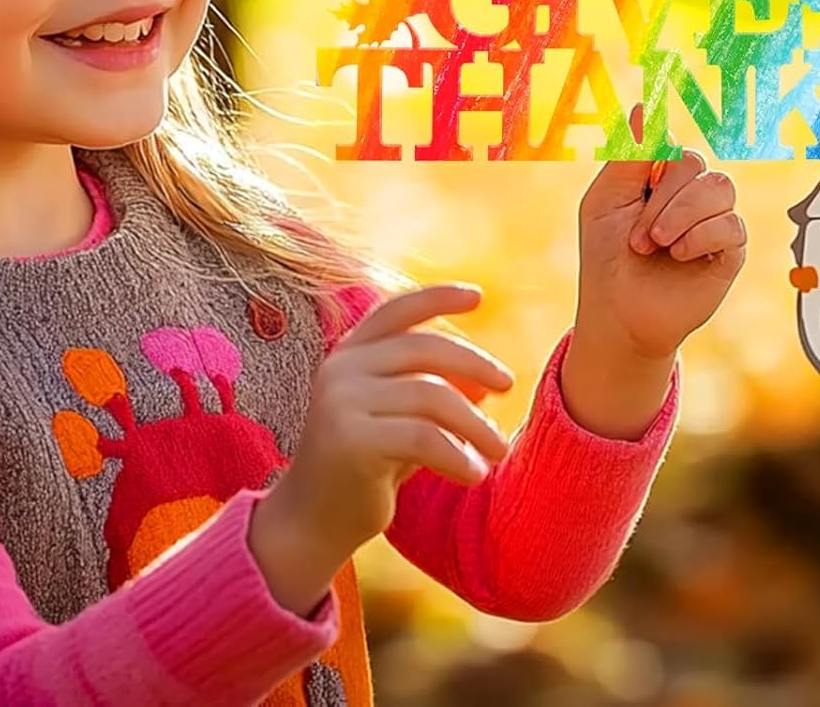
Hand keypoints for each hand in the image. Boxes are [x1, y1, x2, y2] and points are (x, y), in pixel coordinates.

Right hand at [249, 283, 513, 615]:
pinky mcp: (351, 440)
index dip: (437, 297)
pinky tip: (474, 475)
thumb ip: (430, 398)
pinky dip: (458, 455)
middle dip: (474, 363)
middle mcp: (341, 369)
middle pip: (424, 349)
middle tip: (508, 386)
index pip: (396, 311)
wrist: (312, 525)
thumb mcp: (400, 425)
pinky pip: (423, 438)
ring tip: (499, 451)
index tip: (478, 296)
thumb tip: (485, 384)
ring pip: (431, 395)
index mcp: (348, 355)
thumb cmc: (362, 472)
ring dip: (475, 423)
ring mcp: (341, 401)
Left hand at [574, 102, 745, 365]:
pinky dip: (700, 236)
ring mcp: (712, 219)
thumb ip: (629, 157)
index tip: (642, 177)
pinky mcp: (730, 249)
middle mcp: (689, 192)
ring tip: (658, 244)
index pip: (670, 143)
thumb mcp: (606, 200)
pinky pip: (731, 224)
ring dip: (681, 215)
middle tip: (639, 237)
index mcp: (657, 175)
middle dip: (661, 200)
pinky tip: (679, 255)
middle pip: (693, 163)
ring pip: (719, 187)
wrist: (619, 312)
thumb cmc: (606, 255)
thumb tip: (644, 108)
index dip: (657, 155)